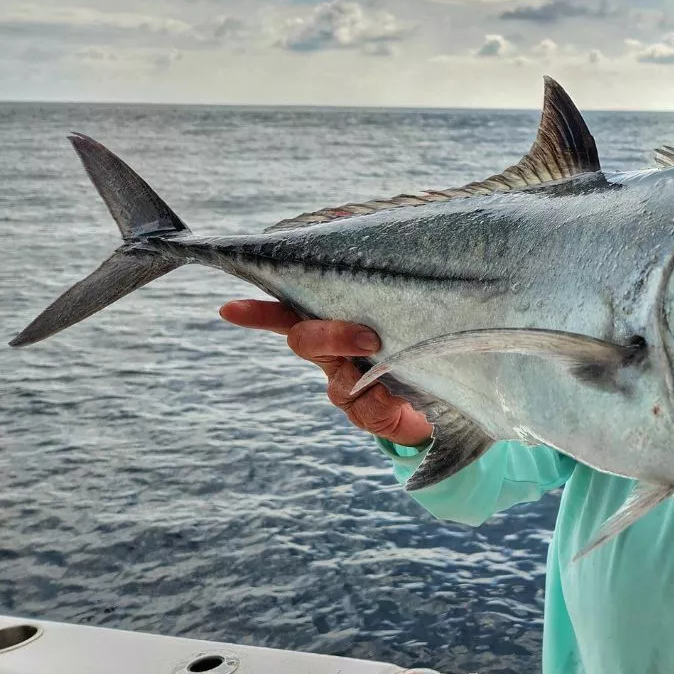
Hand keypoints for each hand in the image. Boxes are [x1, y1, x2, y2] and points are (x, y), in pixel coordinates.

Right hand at [218, 299, 433, 447]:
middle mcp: (332, 358)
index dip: (258, 314)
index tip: (229, 310)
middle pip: (306, 342)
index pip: (288, 315)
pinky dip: (386, 397)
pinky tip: (400, 394)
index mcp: (333, 328)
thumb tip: (356, 258)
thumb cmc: (416, 343)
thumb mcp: (402, 310)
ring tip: (395, 365)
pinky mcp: (367, 415)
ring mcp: (346, 388)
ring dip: (366, 372)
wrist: (443, 394)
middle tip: (370, 339)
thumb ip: (380, 287)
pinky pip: (369, 406)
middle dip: (332, 336)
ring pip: (340, 380)